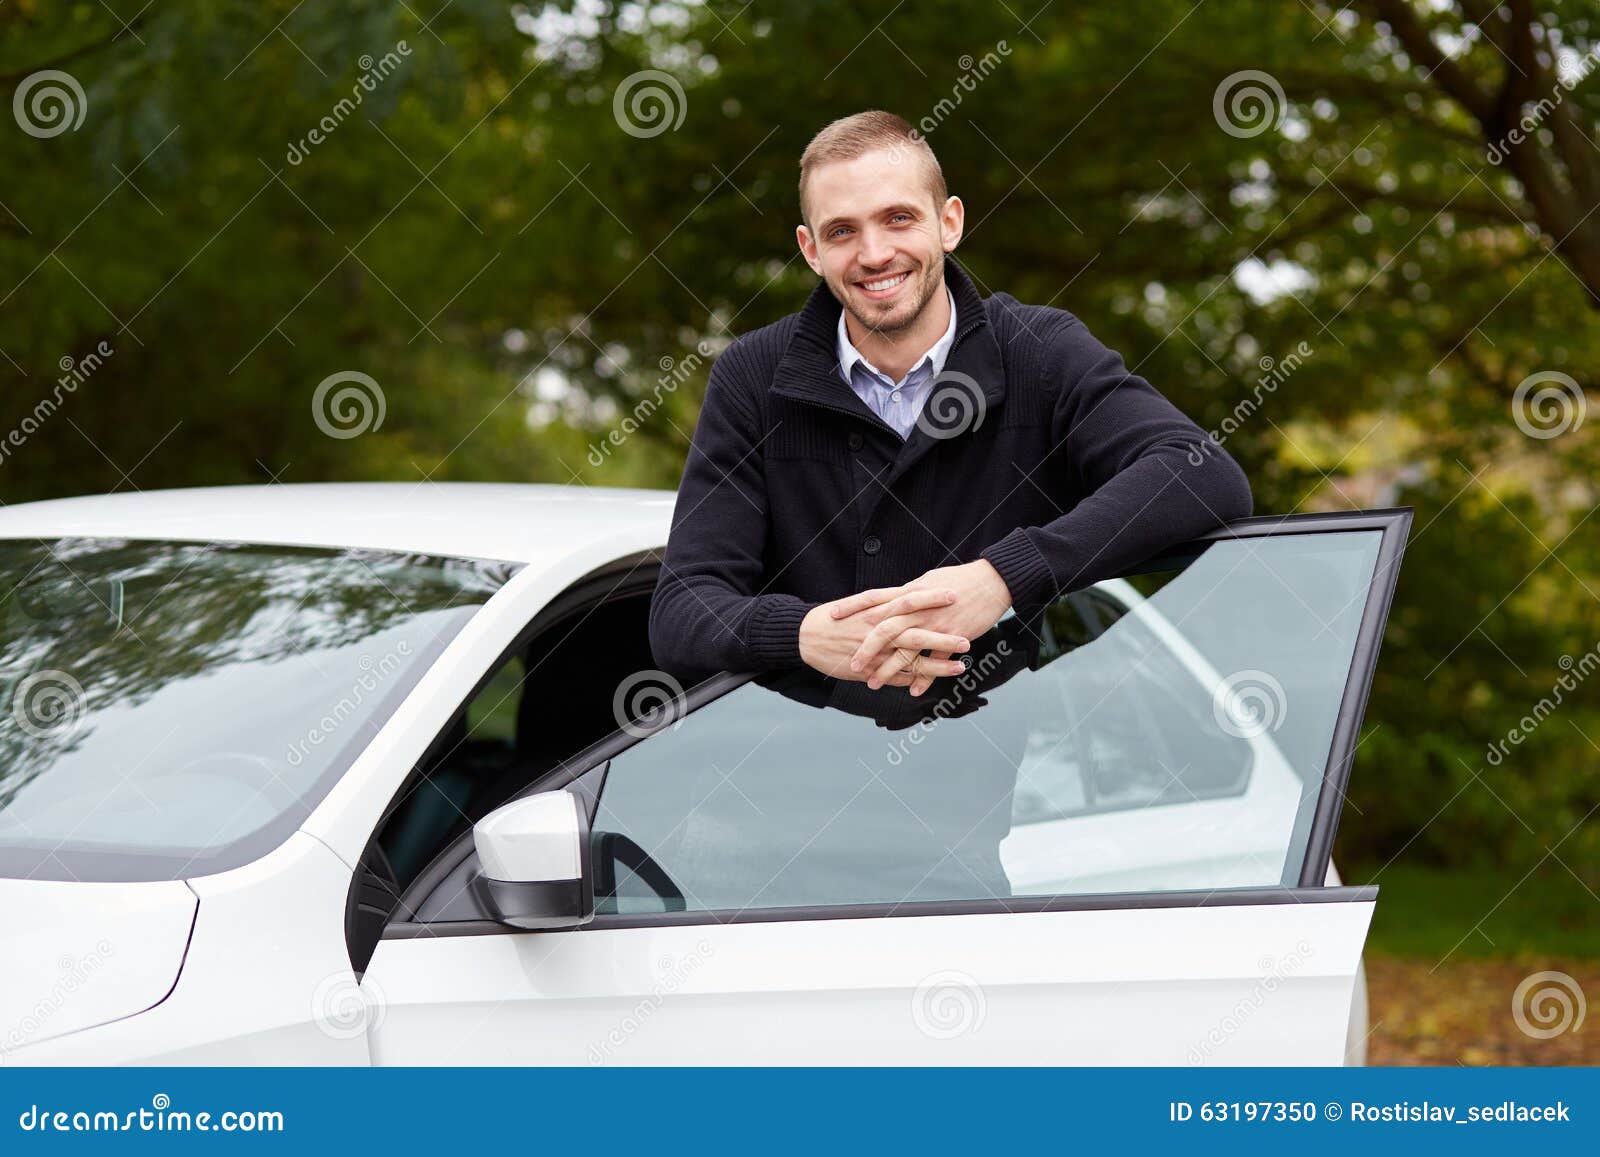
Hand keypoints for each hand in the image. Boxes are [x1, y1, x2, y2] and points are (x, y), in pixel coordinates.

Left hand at [831, 560, 1013, 691]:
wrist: (993, 582)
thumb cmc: (961, 580)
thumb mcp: (929, 581)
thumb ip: (908, 593)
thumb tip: (892, 598)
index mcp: (909, 592)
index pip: (873, 597)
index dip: (852, 606)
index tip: (832, 616)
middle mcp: (918, 609)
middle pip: (885, 628)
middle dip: (866, 648)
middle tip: (852, 664)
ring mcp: (935, 624)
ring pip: (907, 649)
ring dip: (889, 669)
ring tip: (874, 684)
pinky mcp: (954, 636)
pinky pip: (935, 661)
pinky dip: (924, 677)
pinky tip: (913, 691)